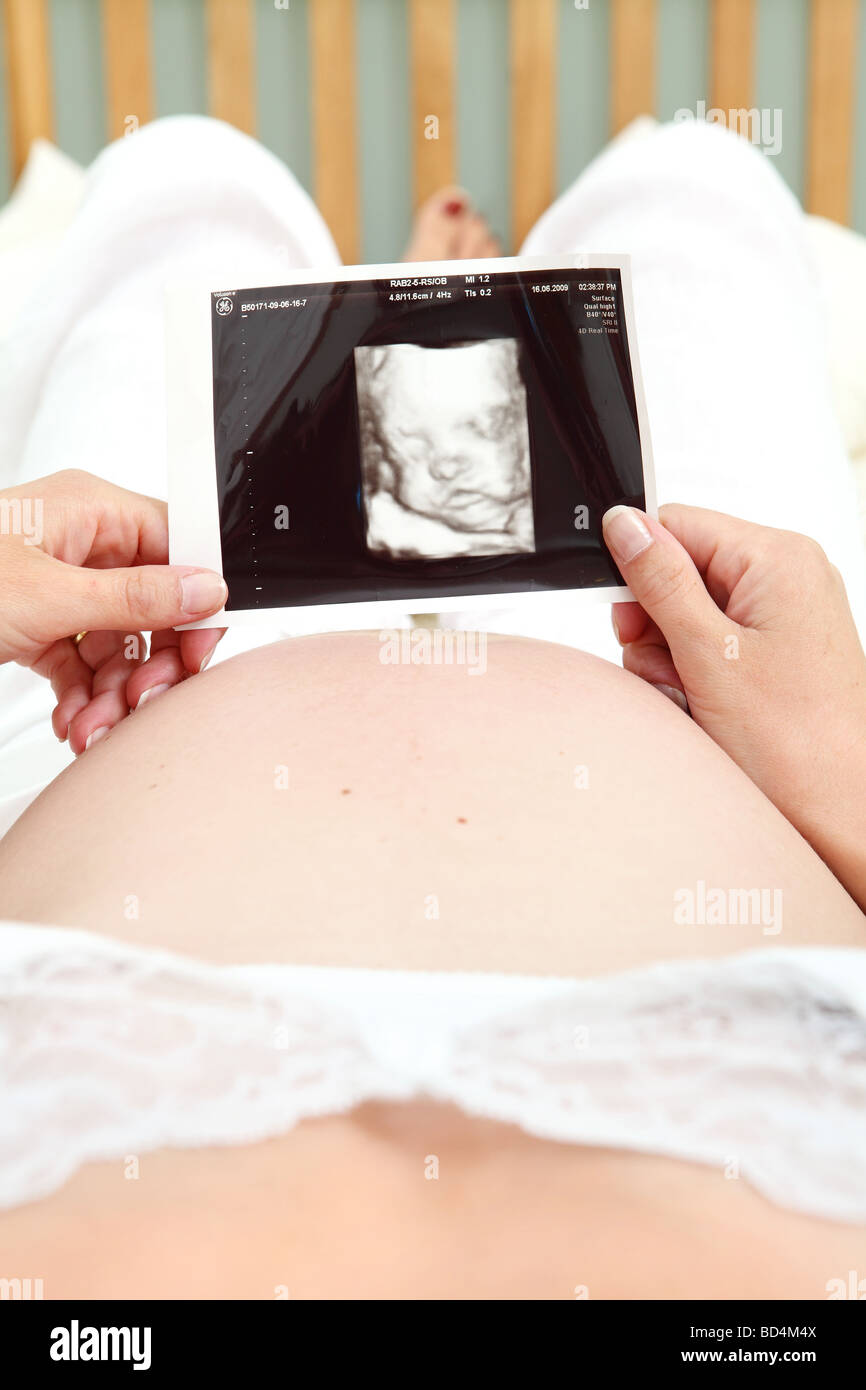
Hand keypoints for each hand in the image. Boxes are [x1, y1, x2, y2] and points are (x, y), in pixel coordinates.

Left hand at [0, 469, 226, 752]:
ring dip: (114, 692)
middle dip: (149, 662)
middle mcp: (79, 542)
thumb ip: (134, 597)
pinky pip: (82, 662)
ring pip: (118, 642)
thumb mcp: (47, 596)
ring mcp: (57, 583)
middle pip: (152, 604)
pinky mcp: (35, 622)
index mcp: (90, 510)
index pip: (177, 547)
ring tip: (96, 723)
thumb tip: (205, 588)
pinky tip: (75, 721)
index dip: (195, 601)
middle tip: (144, 698)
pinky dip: (83, 697)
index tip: (197, 648)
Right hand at [602, 502, 865, 910]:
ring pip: (689, 610)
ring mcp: (785, 614)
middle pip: (681, 569)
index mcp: (777, 558)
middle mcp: (788, 576)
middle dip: (655, 622)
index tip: (629, 618)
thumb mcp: (707, 653)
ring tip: (693, 695)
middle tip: (668, 667)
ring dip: (670, 654)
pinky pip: (713, 641)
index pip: (678, 524)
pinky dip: (694, 672)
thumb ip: (660, 581)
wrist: (839, 811)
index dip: (640, 569)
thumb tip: (625, 524)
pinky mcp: (778, 649)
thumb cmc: (794, 743)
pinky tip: (705, 704)